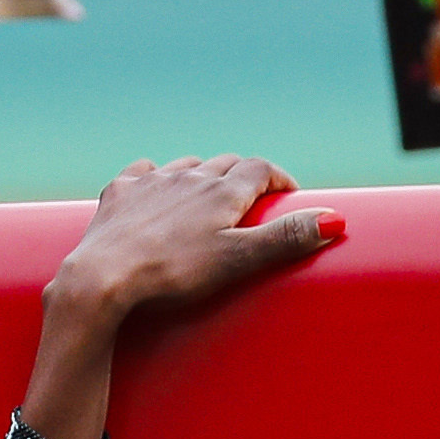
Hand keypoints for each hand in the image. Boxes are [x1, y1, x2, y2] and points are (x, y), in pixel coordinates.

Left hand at [50, 154, 342, 331]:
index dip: (277, 178)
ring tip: (207, 193)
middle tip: (253, 196)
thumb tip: (334, 220)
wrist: (105, 276)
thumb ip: (285, 239)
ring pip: (185, 165)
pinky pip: (142, 172)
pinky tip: (153, 188)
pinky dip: (155, 177)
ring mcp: (151, 182)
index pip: (259, 169)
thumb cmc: (174, 273)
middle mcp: (188, 177)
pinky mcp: (119, 193)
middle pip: (224, 163)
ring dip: (201, 173)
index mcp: (221, 191)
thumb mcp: (239, 260)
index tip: (287, 192)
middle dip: (243, 174)